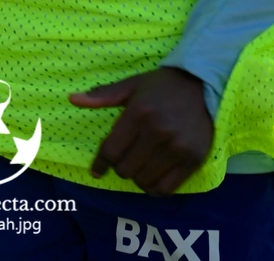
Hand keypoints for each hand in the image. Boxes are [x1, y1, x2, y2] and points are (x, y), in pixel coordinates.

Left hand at [69, 67, 213, 195]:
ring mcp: (177, 148)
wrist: (201, 85)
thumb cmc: (161, 86)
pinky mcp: (193, 159)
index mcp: (138, 113)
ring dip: (137, 177)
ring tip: (139, 165)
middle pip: (125, 169)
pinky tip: (153, 177)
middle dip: (120, 167)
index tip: (97, 170)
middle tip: (124, 158)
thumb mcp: (131, 85)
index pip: (111, 150)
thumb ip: (103, 95)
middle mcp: (157, 132)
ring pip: (144, 181)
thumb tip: (72, 99)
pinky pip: (166, 189)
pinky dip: (155, 188)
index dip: (100, 163)